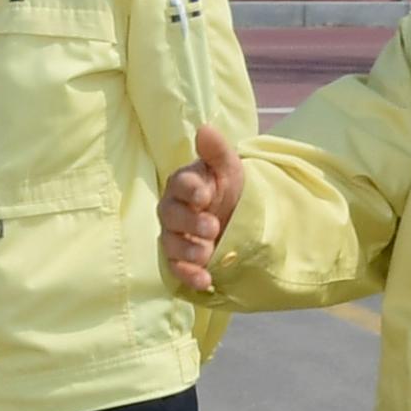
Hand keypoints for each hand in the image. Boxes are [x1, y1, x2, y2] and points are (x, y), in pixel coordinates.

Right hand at [159, 123, 242, 293]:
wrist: (241, 220)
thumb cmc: (231, 190)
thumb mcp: (231, 169)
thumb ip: (217, 152)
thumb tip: (205, 129)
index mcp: (184, 185)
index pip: (179, 184)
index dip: (190, 190)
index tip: (207, 195)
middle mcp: (173, 210)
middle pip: (170, 216)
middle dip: (190, 222)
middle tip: (214, 227)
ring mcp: (175, 236)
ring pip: (171, 244)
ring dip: (189, 250)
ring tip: (209, 253)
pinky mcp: (181, 260)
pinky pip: (177, 270)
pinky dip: (190, 276)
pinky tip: (206, 281)